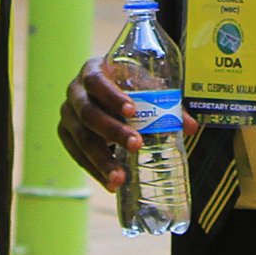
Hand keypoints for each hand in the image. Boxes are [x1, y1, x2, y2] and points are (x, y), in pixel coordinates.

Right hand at [57, 56, 198, 190]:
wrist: (101, 89)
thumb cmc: (125, 84)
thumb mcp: (142, 85)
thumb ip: (164, 102)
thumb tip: (190, 127)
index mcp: (92, 71)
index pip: (97, 81)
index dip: (112, 96)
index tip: (132, 111)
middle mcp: (74, 92)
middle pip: (88, 112)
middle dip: (112, 131)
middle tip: (137, 144)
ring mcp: (67, 115)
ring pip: (81, 138)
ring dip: (101, 159)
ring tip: (120, 178)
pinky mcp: (65, 134)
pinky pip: (77, 155)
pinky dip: (94, 170)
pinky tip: (110, 183)